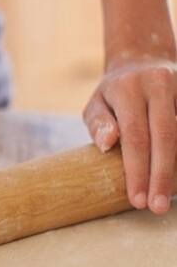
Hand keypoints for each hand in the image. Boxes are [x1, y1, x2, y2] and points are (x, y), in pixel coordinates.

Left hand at [83, 56, 176, 214]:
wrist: (144, 59)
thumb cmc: (114, 93)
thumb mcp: (96, 104)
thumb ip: (98, 123)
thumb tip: (107, 144)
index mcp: (127, 88)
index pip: (134, 135)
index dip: (137, 170)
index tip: (137, 200)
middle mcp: (158, 84)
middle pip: (166, 137)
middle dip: (162, 176)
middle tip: (157, 207)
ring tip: (170, 196)